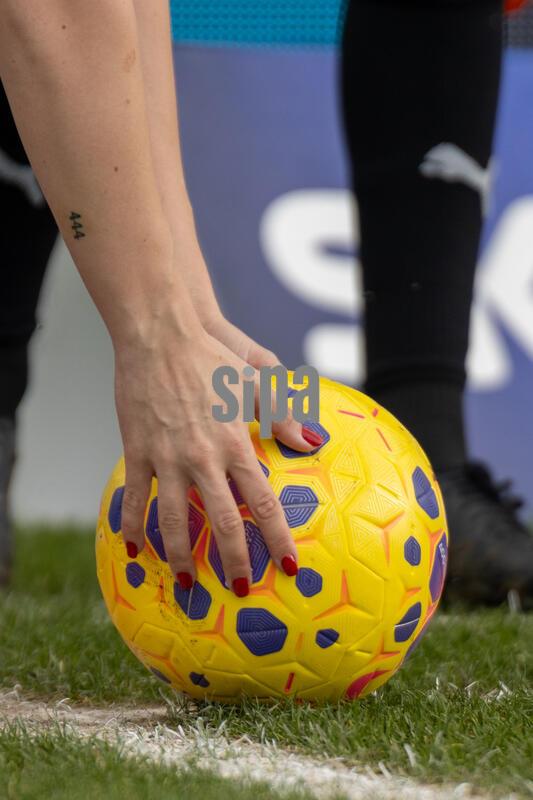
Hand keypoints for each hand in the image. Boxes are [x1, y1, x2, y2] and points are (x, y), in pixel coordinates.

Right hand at [115, 318, 317, 596]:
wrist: (161, 335)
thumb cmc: (213, 356)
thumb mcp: (257, 382)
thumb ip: (283, 415)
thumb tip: (311, 440)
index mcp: (237, 445)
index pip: (262, 503)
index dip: (276, 537)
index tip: (286, 565)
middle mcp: (204, 459)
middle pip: (222, 522)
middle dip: (234, 560)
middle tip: (239, 587)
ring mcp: (168, 457)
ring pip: (173, 520)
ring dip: (181, 555)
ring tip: (186, 581)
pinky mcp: (137, 451)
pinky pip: (134, 497)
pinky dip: (132, 525)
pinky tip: (134, 549)